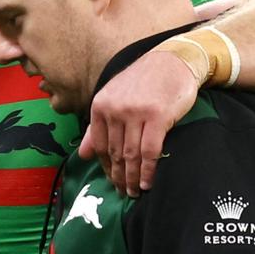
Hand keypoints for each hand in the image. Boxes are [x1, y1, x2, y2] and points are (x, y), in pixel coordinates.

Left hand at [81, 51, 199, 196]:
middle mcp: (115, 109)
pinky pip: (150, 152)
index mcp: (101, 105)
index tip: (111, 181)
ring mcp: (136, 113)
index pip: (98, 144)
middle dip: (118, 176)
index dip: (105, 167)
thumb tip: (82, 155)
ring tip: (134, 192)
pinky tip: (148, 183)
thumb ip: (97, 126)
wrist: (172, 61)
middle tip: (123, 193)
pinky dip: (148, 171)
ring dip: (132, 178)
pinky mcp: (158, 117)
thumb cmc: (144, 82)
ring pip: (131, 155)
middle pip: (114, 152)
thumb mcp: (114, 98)